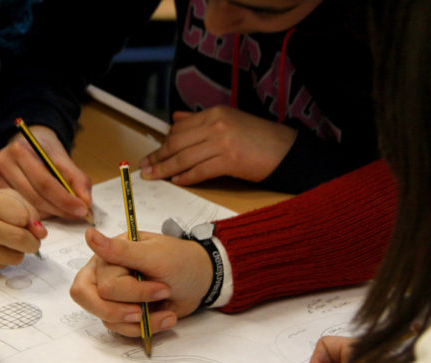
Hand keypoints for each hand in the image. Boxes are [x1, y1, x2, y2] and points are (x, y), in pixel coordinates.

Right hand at [0, 125, 92, 220]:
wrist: (28, 143)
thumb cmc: (46, 152)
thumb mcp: (65, 160)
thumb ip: (79, 180)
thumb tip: (86, 204)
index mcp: (20, 150)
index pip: (45, 182)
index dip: (65, 199)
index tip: (82, 209)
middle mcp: (2, 163)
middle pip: (35, 197)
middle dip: (60, 209)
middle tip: (79, 215)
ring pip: (27, 206)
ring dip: (50, 214)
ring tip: (66, 213)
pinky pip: (19, 209)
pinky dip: (37, 214)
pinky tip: (49, 211)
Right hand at [0, 186, 46, 275]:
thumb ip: (24, 208)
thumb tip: (41, 232)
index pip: (23, 217)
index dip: (31, 223)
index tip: (29, 225)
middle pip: (20, 239)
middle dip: (32, 242)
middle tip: (30, 241)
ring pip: (15, 257)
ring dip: (17, 252)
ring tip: (5, 243)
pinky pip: (2, 266)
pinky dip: (2, 260)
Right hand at [70, 228, 211, 336]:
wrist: (201, 280)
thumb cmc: (180, 261)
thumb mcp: (154, 255)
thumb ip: (120, 250)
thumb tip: (89, 235)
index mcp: (108, 257)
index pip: (103, 284)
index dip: (130, 292)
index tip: (161, 289)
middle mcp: (104, 275)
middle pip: (94, 302)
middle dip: (125, 310)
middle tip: (149, 308)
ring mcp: (114, 296)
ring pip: (108, 319)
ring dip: (142, 322)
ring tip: (168, 313)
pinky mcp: (124, 312)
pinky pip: (122, 329)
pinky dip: (146, 328)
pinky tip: (166, 317)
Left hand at [139, 106, 296, 185]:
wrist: (286, 151)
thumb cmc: (258, 139)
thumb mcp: (228, 122)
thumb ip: (200, 121)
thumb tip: (176, 118)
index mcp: (214, 112)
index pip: (179, 128)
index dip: (162, 143)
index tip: (151, 155)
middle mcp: (216, 124)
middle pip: (177, 142)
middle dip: (157, 157)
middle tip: (144, 168)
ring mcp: (223, 141)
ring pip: (184, 157)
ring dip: (165, 169)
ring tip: (153, 177)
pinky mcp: (230, 159)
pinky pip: (200, 170)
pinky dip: (186, 177)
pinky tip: (176, 182)